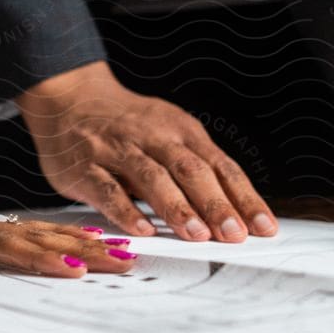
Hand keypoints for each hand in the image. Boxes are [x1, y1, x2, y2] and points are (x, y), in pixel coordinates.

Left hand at [0, 167, 140, 279]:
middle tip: (124, 262)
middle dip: (81, 252)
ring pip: (38, 236)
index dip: (39, 258)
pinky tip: (83, 245)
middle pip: (35, 240)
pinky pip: (27, 237)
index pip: (2, 246)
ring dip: (80, 246)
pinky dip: (59, 241)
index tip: (75, 268)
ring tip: (121, 254)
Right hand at [13, 61, 277, 242]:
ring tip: (197, 235)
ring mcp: (117, 150)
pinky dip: (126, 210)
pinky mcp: (85, 167)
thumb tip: (237, 211)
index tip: (264, 226)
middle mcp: (152, 137)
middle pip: (190, 170)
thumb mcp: (167, 134)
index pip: (219, 166)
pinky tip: (142, 229)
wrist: (69, 97)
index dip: (243, 197)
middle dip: (215, 203)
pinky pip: (107, 189)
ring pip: (152, 178)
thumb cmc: (126, 124)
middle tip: (234, 233)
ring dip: (176, 207)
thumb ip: (196, 168)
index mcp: (180, 130)